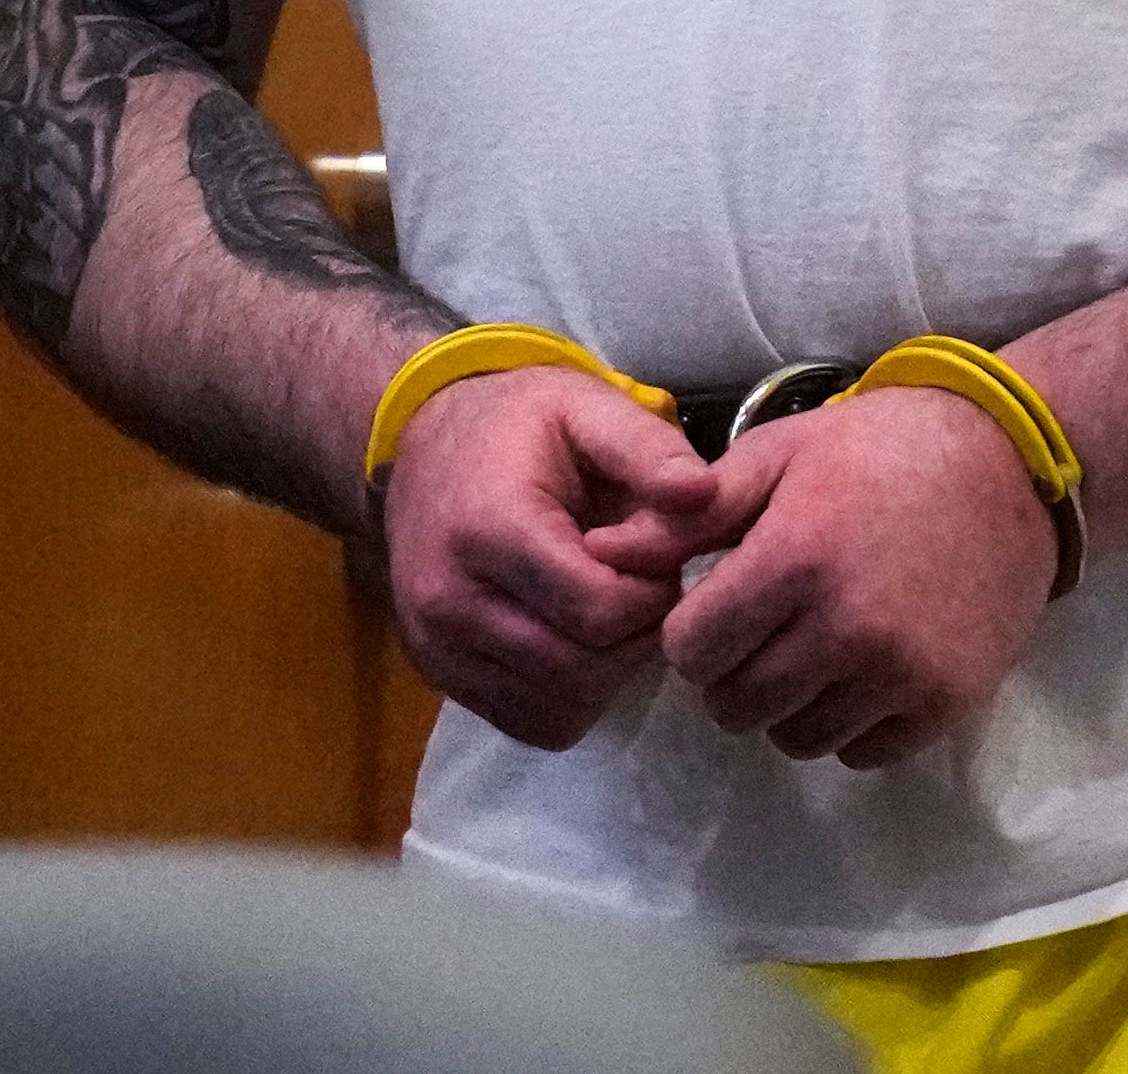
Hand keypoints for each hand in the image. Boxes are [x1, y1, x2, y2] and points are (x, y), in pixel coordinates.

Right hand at [381, 363, 730, 748]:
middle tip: (644, 591)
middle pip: (581, 671)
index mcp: (490, 530)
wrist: (423, 445)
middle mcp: (452, 602)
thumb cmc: (517, 424)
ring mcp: (439, 649)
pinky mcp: (441, 678)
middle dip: (635, 640)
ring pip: (558, 709)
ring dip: (607, 675)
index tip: (656, 559)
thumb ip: (648, 449)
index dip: (651, 594)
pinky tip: (578, 640)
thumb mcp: (586, 405)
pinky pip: (529, 723)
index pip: (600, 611)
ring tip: (612, 612)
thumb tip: (704, 497)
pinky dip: (571, 696)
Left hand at [660, 387, 1055, 768]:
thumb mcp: (779, 454)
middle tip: (759, 633)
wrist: (1010, 464)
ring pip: (795, 739)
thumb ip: (689, 515)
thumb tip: (602, 556)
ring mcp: (901, 673)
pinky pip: (861, 754)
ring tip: (811, 649)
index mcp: (795, 559)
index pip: (692, 651)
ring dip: (787, 704)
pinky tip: (860, 668)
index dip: (692, 633)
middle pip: (736, 706)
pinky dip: (848, 723)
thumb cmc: (879, 448)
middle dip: (730, 675)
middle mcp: (845, 628)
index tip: (717, 608)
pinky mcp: (944, 703)